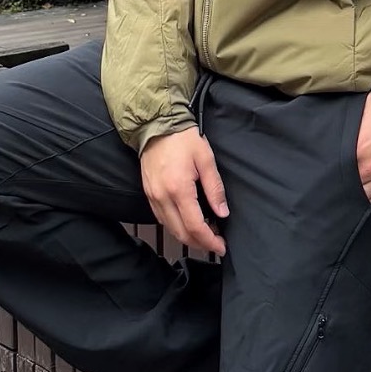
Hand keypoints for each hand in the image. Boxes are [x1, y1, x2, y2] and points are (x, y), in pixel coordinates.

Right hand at [140, 127, 228, 256]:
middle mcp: (162, 197)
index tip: (222, 247)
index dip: (210, 241)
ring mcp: (153, 197)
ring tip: (205, 234)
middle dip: (200, 244)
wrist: (156, 125)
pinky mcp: (148, 193)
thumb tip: (222, 213)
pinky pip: (161, 218)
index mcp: (179, 189)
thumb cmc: (183, 138)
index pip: (195, 226)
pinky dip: (176, 226)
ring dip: (188, 237)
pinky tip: (187, 222)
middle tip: (216, 244)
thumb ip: (215, 188)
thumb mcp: (206, 159)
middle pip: (181, 233)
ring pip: (170, 229)